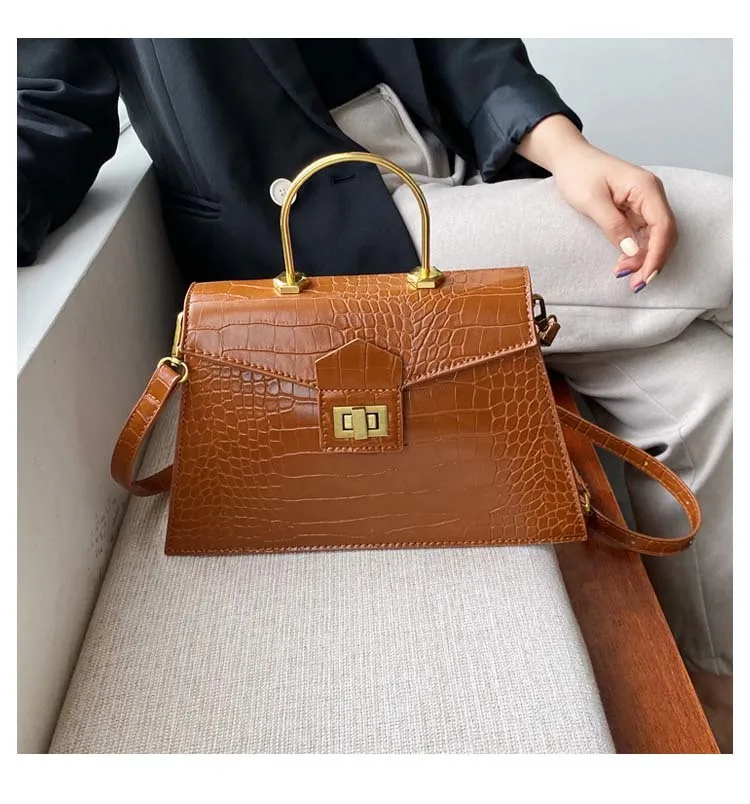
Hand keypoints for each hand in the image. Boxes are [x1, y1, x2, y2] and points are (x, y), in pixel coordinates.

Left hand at [517, 115, 677, 291]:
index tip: (644, 276)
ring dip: (645, 259)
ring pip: (656, 237)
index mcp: (645, 187)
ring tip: (627, 277)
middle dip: (652, 261)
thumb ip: (613, 226)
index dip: (657, 254)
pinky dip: (639, 251)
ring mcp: (645, 203)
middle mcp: (651, 194)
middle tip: (634, 284)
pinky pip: (645, 235)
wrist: (569, 159)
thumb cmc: (578, 173)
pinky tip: (627, 264)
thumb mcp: (592, 201)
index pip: (663, 225)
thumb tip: (632, 252)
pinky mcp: (636, 210)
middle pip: (664, 234)